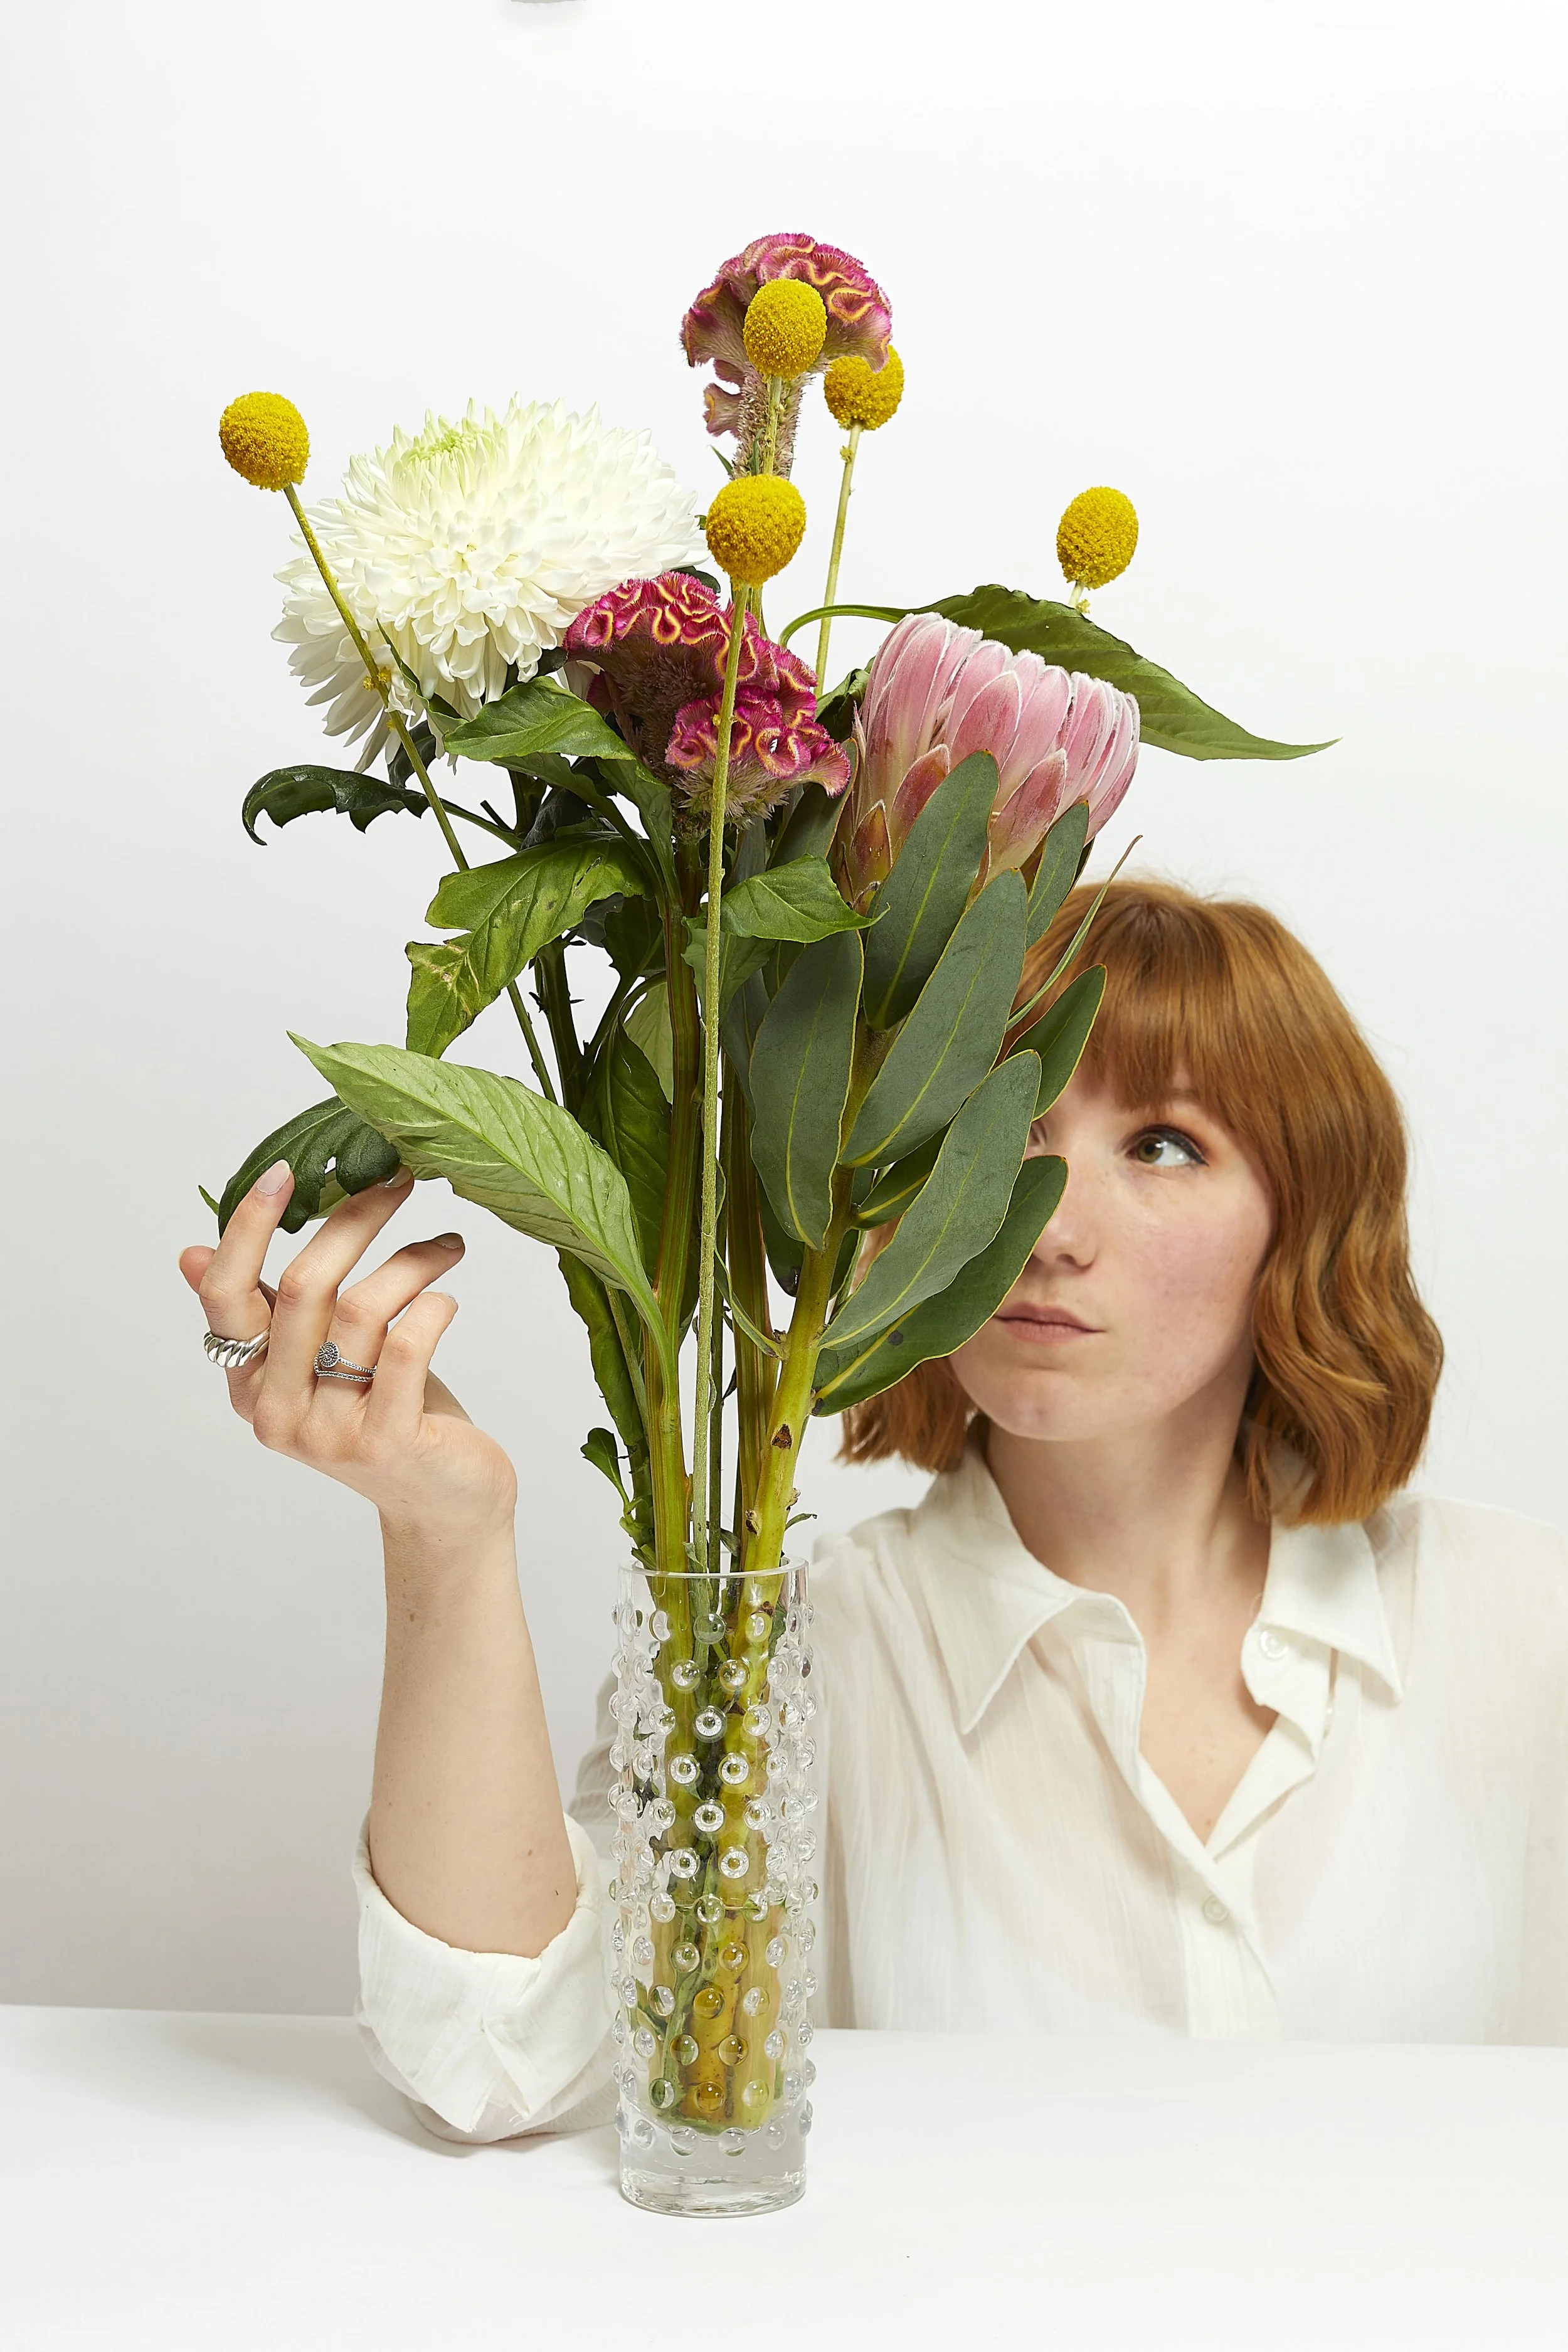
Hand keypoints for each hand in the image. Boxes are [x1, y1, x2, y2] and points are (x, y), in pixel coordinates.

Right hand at [179, 1160, 518, 1547]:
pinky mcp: (384, 1441)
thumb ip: (269, 1312)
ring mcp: (328, 1431)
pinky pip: (406, 1346)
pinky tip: (449, 1298)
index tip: (285, 1170)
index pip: (225, 1294)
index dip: (247, 1228)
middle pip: (303, 1287)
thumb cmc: (388, 1413)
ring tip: (447, 1246)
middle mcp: (276, 1409)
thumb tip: (192, 1253)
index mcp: (248, 1381)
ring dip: (413, 1260)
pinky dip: (433, 1308)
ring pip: (363, 1309)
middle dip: (355, 1219)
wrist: (444, 1502)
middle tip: (399, 1181)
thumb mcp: (321, 1359)